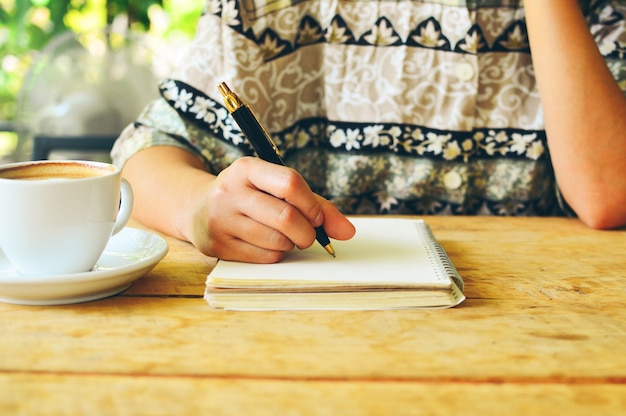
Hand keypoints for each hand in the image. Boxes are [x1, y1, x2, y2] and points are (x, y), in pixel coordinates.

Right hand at [189, 157, 355, 262]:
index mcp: (246, 169)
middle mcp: (229, 191)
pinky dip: (277, 255)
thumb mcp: (275, 188)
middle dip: (307, 232)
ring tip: (286, 237)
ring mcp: (220, 219)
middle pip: (286, 217)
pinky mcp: (217, 245)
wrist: (197, 208)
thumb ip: (315, 204)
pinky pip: (264, 257)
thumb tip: (347, 231)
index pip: (290, 182)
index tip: (317, 217)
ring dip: (292, 244)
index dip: (312, 205)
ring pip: (277, 241)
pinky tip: (269, 245)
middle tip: (308, 235)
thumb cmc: (250, 197)